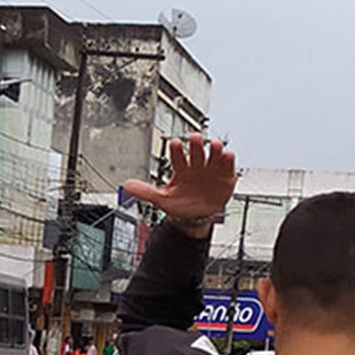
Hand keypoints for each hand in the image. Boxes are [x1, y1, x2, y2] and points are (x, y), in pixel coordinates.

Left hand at [123, 134, 237, 231]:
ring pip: (214, 154)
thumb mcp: (162, 200)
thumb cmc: (180, 204)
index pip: (177, 155)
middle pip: (196, 151)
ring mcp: (211, 170)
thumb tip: (126, 185)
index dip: (176, 149)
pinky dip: (228, 160)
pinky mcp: (225, 176)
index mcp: (181, 169)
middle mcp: (196, 165)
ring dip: (215, 149)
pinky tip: (227, 156)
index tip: (174, 143)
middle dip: (196, 144)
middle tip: (195, 138)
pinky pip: (228, 166)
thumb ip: (145, 192)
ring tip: (215, 146)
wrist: (197, 216)